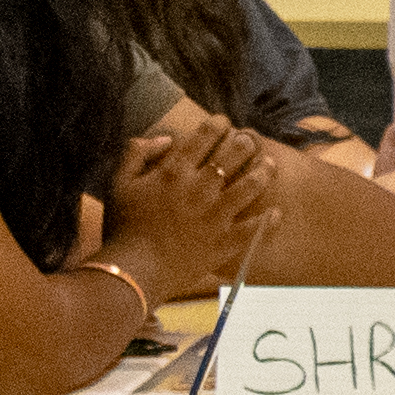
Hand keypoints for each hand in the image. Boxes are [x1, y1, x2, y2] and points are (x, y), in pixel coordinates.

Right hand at [101, 121, 283, 299]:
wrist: (133, 271)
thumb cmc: (122, 227)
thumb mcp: (118, 182)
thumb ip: (136, 152)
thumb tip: (165, 138)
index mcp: (174, 171)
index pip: (204, 136)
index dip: (219, 123)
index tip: (224, 123)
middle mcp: (199, 189)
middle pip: (233, 155)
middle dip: (245, 143)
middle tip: (248, 142)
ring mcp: (215, 216)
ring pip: (250, 186)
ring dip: (263, 172)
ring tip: (269, 164)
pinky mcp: (224, 242)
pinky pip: (254, 228)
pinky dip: (268, 220)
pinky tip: (276, 212)